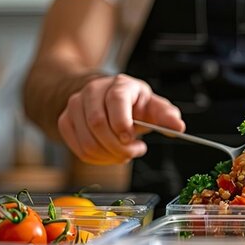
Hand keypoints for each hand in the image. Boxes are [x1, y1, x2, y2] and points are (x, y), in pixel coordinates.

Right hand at [58, 74, 184, 164]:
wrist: (107, 99)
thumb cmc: (133, 105)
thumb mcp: (153, 106)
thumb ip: (167, 116)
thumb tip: (178, 127)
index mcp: (119, 85)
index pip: (116, 100)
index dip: (122, 122)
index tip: (130, 139)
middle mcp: (94, 91)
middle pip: (98, 123)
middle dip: (117, 146)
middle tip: (133, 151)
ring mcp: (76, 105)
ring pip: (87, 140)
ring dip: (108, 155)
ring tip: (123, 153)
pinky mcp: (66, 120)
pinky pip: (78, 148)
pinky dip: (96, 159)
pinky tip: (108, 154)